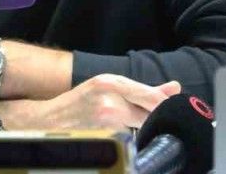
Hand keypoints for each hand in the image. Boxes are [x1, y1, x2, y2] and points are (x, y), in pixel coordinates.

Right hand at [0, 75, 180, 130]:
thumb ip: (144, 90)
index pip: (151, 97)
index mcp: (112, 82)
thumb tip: (175, 88)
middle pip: (148, 116)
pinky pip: (126, 143)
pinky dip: (127, 143)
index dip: (167, 107)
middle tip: (148, 125)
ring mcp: (104, 122)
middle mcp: (109, 100)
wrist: (47, 120)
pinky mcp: (101, 139)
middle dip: (153, 122)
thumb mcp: (110, 86)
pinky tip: (117, 140)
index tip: (179, 113)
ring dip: (139, 133)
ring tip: (124, 130)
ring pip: (138, 131)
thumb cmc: (80, 102)